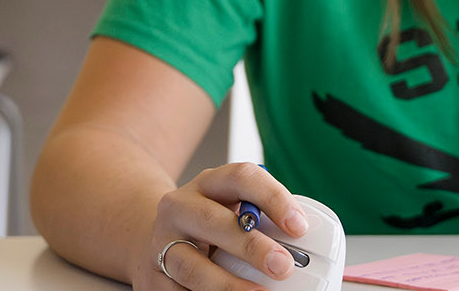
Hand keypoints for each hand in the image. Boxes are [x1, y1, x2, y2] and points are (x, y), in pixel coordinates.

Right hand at [136, 163, 308, 289]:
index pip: (241, 177)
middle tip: (284, 267)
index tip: (299, 226)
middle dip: (250, 245)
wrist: (151, 240)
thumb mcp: (231, 211)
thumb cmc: (208, 228)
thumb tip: (308, 245)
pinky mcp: (152, 277)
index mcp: (209, 184)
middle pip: (213, 221)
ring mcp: (162, 243)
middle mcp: (180, 207)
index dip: (272, 197)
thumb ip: (260, 222)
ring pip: (190, 265)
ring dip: (227, 284)